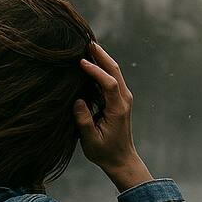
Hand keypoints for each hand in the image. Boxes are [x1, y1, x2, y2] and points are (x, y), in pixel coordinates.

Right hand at [74, 43, 152, 190]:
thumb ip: (84, 121)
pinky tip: (91, 61)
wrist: (121, 160)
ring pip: (114, 72)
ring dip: (102, 58)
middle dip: (102, 55)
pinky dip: (102, 68)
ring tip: (87, 46)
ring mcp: (123, 99)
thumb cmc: (105, 152)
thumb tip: (78, 100)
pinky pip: (111, 79)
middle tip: (86, 41)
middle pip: (115, 71)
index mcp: (118, 109)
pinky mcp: (119, 100)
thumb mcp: (91, 140)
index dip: (96, 71)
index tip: (81, 62)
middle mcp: (124, 100)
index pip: (109, 83)